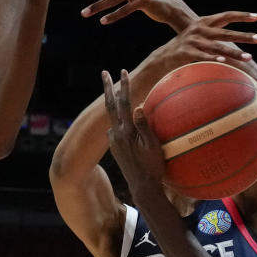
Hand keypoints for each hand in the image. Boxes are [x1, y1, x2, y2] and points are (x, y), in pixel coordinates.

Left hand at [103, 69, 164, 193]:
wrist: (142, 186)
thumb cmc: (152, 166)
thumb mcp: (153, 146)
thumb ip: (144, 126)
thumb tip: (137, 106)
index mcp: (126, 131)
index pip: (124, 103)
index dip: (124, 86)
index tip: (123, 70)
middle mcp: (116, 134)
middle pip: (110, 106)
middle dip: (108, 88)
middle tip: (104, 73)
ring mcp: (114, 141)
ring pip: (112, 117)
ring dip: (114, 104)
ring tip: (117, 94)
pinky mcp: (115, 148)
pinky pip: (115, 129)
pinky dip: (118, 120)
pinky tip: (124, 121)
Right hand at [150, 11, 256, 70]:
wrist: (164, 56)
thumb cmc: (188, 47)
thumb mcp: (201, 35)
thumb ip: (216, 33)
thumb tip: (236, 35)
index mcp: (204, 22)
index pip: (226, 16)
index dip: (242, 16)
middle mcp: (199, 29)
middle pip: (226, 33)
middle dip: (244, 36)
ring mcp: (193, 40)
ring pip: (218, 47)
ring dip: (234, 53)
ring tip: (249, 58)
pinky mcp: (186, 52)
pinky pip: (202, 56)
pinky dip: (213, 59)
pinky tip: (223, 63)